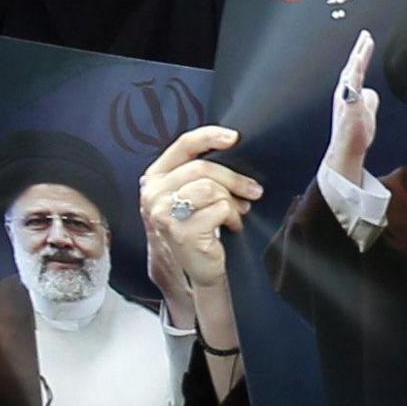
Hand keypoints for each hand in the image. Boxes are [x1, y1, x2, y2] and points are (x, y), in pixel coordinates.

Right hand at [141, 125, 259, 289]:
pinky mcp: (181, 231)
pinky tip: (232, 226)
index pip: (183, 146)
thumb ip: (198, 172)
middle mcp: (153, 194)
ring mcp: (164, 214)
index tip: (234, 137)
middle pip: (201, 168)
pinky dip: (232, 217)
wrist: (196, 268)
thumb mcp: (190, 195)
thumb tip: (231, 149)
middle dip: (233, 179)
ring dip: (232, 201)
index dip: (209, 136)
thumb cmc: (196, 227)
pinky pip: (219, 209)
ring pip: (211, 188)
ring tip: (237, 212)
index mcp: (154, 178)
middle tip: (253, 190)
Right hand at [324, 31, 380, 183]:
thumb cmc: (356, 133)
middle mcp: (345, 94)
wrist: (348, 150)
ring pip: (350, 78)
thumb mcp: (367, 111)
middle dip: (359, 52)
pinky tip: (356, 72)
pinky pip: (350, 93)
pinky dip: (352, 81)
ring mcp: (346, 102)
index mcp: (350, 92)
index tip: (367, 39)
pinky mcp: (348, 111)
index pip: (357, 69)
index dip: (362, 53)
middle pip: (353, 68)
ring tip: (362, 49)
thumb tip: (371, 92)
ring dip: (356, 63)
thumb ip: (369, 99)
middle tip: (366, 36)